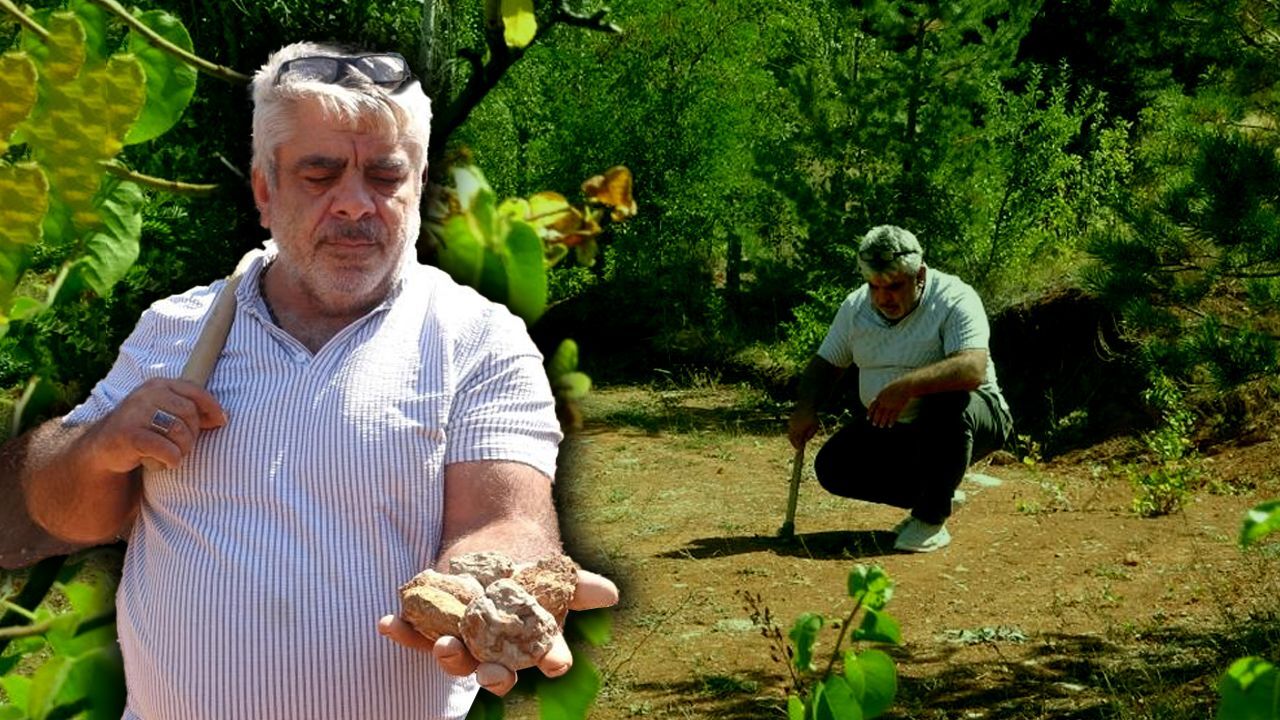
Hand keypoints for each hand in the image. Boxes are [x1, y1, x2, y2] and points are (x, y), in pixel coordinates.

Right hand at [84, 378, 226, 473]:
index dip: (212, 407)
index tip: (221, 421)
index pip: (195, 391)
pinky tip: (166, 462)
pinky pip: (165, 448)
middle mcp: (147, 394)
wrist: (103, 448)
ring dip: (182, 449)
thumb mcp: (165, 413)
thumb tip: (223, 417)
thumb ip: (190, 411)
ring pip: (180, 431)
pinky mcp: (129, 435)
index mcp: (159, 385)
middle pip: (190, 414)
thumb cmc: (143, 430)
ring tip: (173, 455)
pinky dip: (171, 459)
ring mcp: (136, 413)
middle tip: (182, 447)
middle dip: (193, 435)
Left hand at [378, 568, 619, 695]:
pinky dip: (402, 631)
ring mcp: (463, 642)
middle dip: (492, 674)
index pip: (545, 657)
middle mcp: (497, 652)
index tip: (555, 662)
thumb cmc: (531, 566)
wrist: (494, 542)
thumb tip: (610, 594)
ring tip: (443, 643)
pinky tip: (389, 622)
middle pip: (496, 673)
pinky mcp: (433, 627)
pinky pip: (415, 636)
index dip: (551, 660)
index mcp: (532, 644)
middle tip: (488, 670)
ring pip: (455, 659)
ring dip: (447, 655)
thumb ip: (578, 586)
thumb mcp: (554, 573)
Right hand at [787, 408, 817, 449]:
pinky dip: (792, 433)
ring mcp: (790, 424)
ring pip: (790, 434)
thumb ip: (810, 435)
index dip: (798, 446)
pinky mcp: (790, 421)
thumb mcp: (814, 427)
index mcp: (799, 430)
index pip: (797, 441)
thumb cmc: (812, 416)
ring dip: (793, 438)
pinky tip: (797, 434)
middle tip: (797, 447)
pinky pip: (790, 429)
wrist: (806, 404)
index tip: (799, 450)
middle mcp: (793, 427)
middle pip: (791, 438)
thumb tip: (805, 440)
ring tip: (797, 441)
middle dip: (794, 443)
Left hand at [867, 381, 911, 427]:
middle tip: (874, 424)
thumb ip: (881, 396)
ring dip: (882, 422)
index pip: (872, 406)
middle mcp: (884, 401)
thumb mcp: (886, 389)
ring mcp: (891, 404)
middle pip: (878, 412)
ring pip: (885, 416)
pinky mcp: (898, 407)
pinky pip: (894, 416)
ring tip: (881, 426)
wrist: (906, 386)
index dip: (869, 412)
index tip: (868, 418)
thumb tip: (877, 402)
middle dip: (876, 419)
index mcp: (880, 396)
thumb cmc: (896, 386)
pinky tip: (890, 425)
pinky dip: (891, 422)